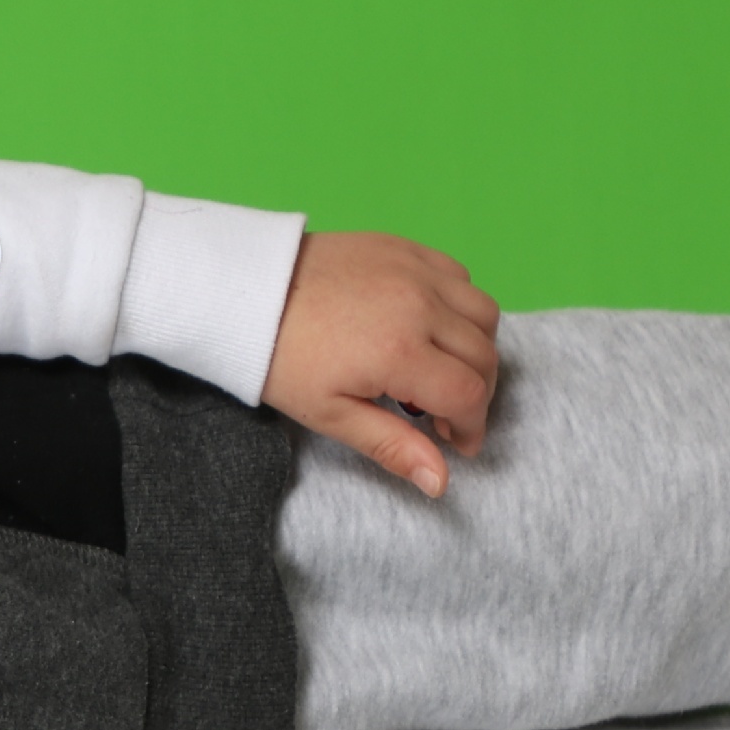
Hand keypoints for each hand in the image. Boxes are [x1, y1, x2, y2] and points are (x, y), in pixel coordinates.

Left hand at [262, 232, 503, 497]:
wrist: (245, 292)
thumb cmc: (281, 357)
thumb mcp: (331, 414)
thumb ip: (392, 445)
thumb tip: (440, 482)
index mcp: (400, 351)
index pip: (469, 395)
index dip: (470, 427)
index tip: (457, 444)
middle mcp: (420, 304)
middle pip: (485, 355)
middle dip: (477, 393)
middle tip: (447, 415)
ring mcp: (415, 269)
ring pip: (483, 311)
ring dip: (477, 347)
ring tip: (442, 371)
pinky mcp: (404, 247)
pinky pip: (459, 276)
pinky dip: (459, 305)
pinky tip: (429, 327)